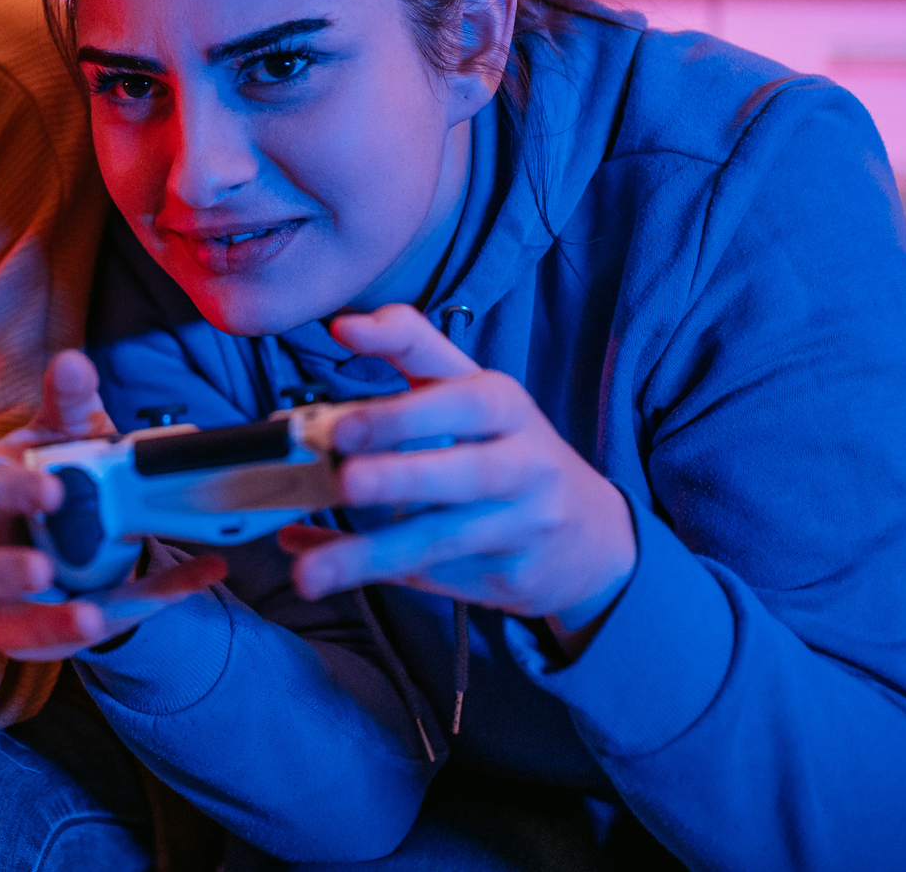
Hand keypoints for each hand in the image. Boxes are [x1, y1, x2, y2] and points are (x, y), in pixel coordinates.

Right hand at [0, 350, 226, 661]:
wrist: (65, 521)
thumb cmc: (50, 470)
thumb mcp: (61, 433)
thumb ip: (67, 402)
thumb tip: (73, 363)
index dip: (11, 491)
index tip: (54, 491)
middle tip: (41, 570)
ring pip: (8, 627)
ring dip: (48, 624)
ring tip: (91, 617)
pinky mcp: (37, 635)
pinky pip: (81, 634)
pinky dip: (139, 608)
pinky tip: (196, 576)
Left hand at [280, 305, 634, 637]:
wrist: (595, 539)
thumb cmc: (508, 453)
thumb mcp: (472, 400)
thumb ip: (407, 368)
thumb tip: (331, 344)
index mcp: (501, 400)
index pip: (451, 368)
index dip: (397, 343)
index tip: (343, 332)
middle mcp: (521, 458)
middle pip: (466, 468)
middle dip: (402, 470)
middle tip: (345, 473)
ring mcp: (522, 522)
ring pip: (444, 535)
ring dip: (373, 551)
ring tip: (310, 571)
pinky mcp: (511, 573)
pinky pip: (434, 574)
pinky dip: (374, 573)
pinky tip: (323, 573)